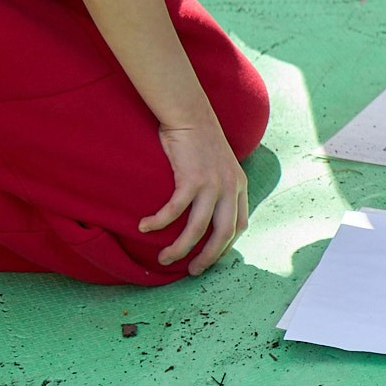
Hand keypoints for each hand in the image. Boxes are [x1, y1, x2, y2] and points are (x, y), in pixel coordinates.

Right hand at [140, 121, 248, 273]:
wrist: (190, 114)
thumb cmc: (199, 139)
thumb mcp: (220, 165)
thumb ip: (220, 186)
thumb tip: (208, 208)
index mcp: (240, 186)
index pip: (239, 225)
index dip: (226, 245)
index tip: (210, 257)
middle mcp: (230, 188)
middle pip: (223, 234)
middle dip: (208, 257)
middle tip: (192, 271)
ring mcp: (213, 184)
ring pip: (198, 228)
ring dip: (180, 248)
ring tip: (164, 259)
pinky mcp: (192, 178)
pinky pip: (174, 210)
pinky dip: (159, 223)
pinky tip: (145, 228)